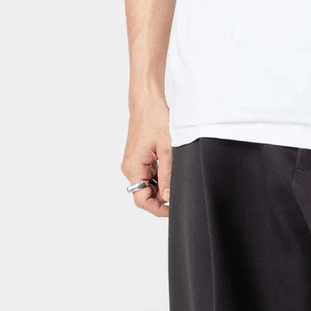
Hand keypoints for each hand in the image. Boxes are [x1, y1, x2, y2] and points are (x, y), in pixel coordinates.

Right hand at [121, 99, 172, 217]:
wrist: (148, 101)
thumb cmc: (155, 118)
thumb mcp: (167, 148)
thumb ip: (168, 174)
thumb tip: (169, 197)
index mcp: (133, 167)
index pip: (141, 199)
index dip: (157, 208)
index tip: (173, 209)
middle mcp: (130, 167)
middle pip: (145, 193)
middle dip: (162, 197)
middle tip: (180, 192)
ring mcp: (134, 162)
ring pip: (148, 183)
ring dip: (162, 184)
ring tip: (177, 174)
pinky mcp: (139, 156)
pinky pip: (149, 173)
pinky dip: (160, 174)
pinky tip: (171, 166)